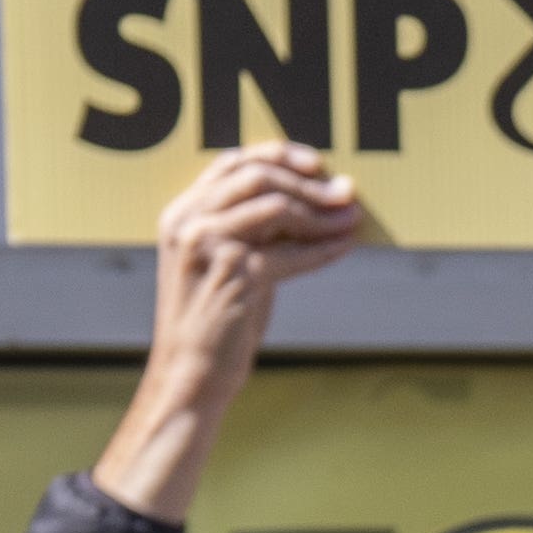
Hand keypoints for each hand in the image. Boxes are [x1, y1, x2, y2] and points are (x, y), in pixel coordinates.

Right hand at [91, 145, 362, 518]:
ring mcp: (208, 245)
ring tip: (351, 218)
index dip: (278, 155)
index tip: (316, 162)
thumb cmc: (213, 325)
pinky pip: (291, 251)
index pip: (232, 162)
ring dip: (321, 211)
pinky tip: (343, 246)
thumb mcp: (225, 264)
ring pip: (276, 205)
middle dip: (309, 182)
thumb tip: (309, 203)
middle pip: (258, 176)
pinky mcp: (234, 274)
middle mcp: (188, 222)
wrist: (190, 376)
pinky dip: (322, 249)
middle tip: (346, 192)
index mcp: (181, 214)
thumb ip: (252, 230)